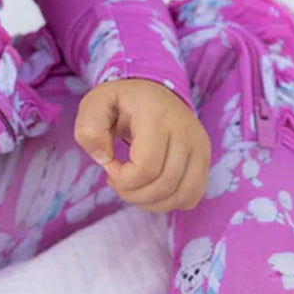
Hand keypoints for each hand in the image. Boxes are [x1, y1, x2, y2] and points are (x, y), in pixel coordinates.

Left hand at [73, 78, 210, 212]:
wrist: (150, 91)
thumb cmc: (120, 102)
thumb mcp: (95, 104)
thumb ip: (89, 128)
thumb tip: (103, 159)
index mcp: (157, 116)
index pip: (146, 167)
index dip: (123, 178)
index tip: (109, 166)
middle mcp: (186, 131)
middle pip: (164, 185)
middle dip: (133, 193)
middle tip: (116, 181)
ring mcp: (200, 146)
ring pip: (181, 195)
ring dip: (150, 202)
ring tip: (132, 186)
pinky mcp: (205, 159)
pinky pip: (192, 196)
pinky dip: (169, 202)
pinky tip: (150, 189)